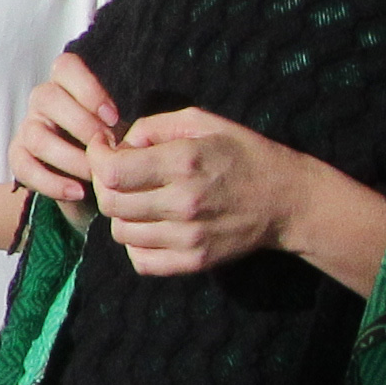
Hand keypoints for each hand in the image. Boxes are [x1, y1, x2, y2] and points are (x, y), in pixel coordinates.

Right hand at [6, 52, 122, 212]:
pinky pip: (24, 167)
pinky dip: (52, 183)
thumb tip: (132, 135)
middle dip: (81, 125)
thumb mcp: (117, 128)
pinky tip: (78, 192)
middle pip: (47, 98)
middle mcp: (42, 101)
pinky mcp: (18, 157)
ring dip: (70, 157)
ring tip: (96, 175)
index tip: (113, 117)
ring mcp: (28, 128)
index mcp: (66, 84)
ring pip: (37, 136)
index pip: (65, 66)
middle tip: (108, 148)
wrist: (92, 179)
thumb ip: (118, 123)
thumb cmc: (108, 144)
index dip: (88, 89)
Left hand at [92, 105, 358, 281]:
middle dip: (105, 184)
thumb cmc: (244, 154)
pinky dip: (136, 245)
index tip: (105, 148)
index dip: (97, 157)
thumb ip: (155, 126)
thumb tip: (118, 143)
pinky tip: (150, 226)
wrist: (289, 201)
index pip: (112, 171)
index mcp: (184, 162)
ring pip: (121, 233)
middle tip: (119, 174)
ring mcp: (188, 237)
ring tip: (139, 199)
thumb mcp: (204, 123)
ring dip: (121, 214)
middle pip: (110, 204)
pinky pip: (141, 261)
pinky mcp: (194, 261)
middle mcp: (183, 202)